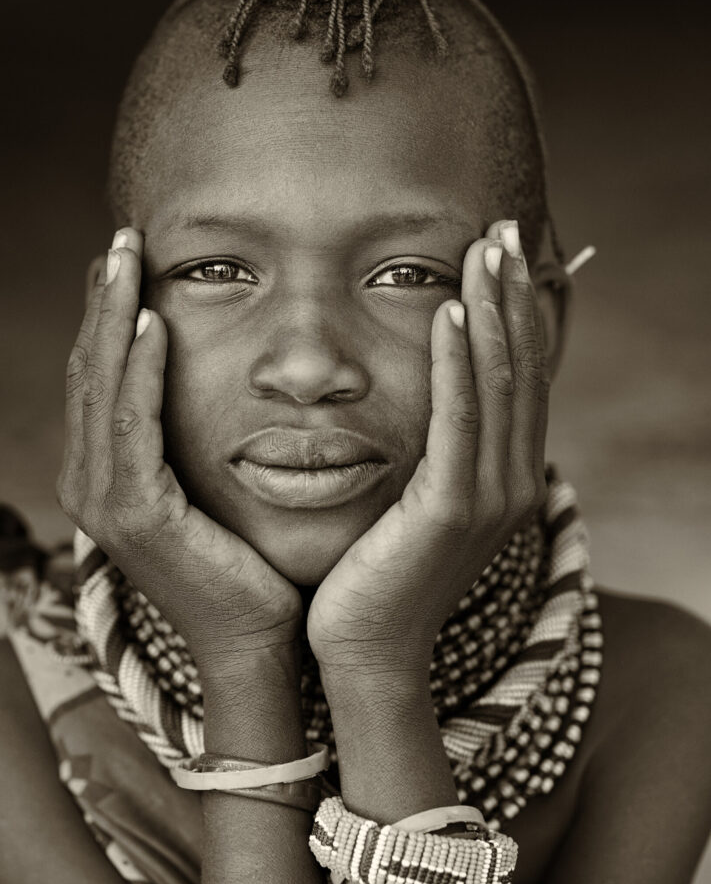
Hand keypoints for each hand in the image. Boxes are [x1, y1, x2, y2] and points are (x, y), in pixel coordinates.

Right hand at [56, 229, 302, 687]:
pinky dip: (140, 370)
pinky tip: (155, 322)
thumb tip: (211, 379)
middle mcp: (91, 484)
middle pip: (91, 372)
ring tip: (127, 258)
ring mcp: (105, 502)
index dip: (110, 316)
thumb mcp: (209, 487)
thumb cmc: (244, 564)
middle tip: (122, 240)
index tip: (130, 261)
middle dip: (103, 301)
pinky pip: (134, 426)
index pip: (102, 378)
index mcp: (107, 476)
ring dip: (114, 316)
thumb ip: (191, 437)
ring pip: (103, 387)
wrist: (256, 641)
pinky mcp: (135, 515)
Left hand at [307, 219, 548, 689]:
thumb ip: (430, 453)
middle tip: (502, 231)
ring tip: (482, 250)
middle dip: (512, 296)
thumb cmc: (374, 576)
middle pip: (521, 370)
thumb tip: (421, 402)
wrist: (363, 652)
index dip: (517, 314)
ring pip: (499, 385)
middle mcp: (510, 483)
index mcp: (502, 478)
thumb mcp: (412, 504)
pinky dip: (459, 364)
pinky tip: (450, 312)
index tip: (502, 256)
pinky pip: (459, 421)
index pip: (519, 380)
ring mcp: (487, 498)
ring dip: (493, 311)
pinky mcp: (451, 511)